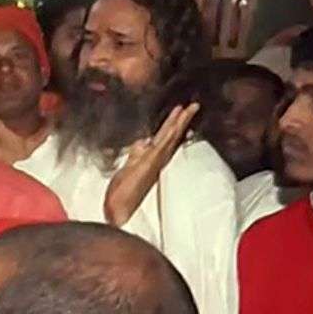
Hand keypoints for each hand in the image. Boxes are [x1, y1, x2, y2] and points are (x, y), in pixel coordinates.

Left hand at [104, 103, 199, 226]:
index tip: (182, 111)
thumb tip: (143, 141)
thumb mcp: (128, 167)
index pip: (166, 138)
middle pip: (172, 135)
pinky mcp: (148, 164)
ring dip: (179, 122)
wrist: (119, 209)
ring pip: (169, 138)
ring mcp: (153, 162)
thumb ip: (135, 154)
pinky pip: (161, 146)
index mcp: (152, 159)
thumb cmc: (122, 192)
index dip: (174, 124)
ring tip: (187, 108)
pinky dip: (169, 135)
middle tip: (193, 105)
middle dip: (182, 120)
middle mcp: (156, 160)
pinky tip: (175, 125)